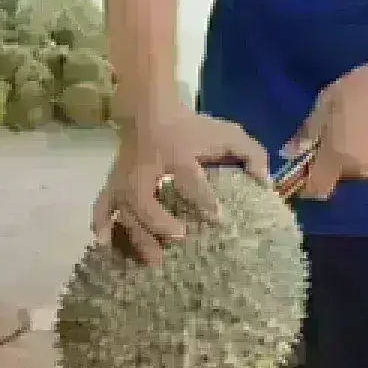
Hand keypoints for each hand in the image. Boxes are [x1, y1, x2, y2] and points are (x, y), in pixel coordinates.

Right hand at [91, 109, 270, 264]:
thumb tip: (266, 183)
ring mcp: (126, 176)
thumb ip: (250, 154)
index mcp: (177, 153)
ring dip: (136, 233)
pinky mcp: (114, 181)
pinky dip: (101, 223)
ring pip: (124, 207)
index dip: (203, 199)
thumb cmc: (191, 126)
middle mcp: (147, 168)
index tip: (218, 219)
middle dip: (159, 220)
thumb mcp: (225, 133)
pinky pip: (103, 203)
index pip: (189, 178)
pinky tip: (102, 243)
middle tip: (179, 236)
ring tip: (152, 259)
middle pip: (145, 197)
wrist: (149, 108)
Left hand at [283, 52, 367, 200]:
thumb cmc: (366, 91)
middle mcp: (357, 171)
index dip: (303, 184)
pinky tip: (362, 122)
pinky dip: (359, 147)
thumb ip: (307, 131)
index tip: (296, 166)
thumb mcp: (327, 102)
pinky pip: (365, 157)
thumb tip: (289, 154)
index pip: (316, 190)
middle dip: (323, 163)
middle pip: (334, 178)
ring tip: (342, 122)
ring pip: (350, 167)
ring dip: (342, 154)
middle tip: (319, 133)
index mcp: (337, 160)